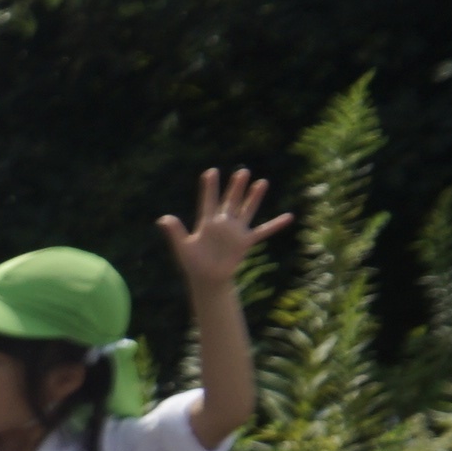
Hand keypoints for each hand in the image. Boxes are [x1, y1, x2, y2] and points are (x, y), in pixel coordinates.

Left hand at [159, 166, 289, 287]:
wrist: (207, 278)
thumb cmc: (193, 263)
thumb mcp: (182, 247)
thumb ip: (174, 231)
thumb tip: (162, 218)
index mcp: (206, 223)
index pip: (208, 201)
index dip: (209, 187)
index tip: (210, 172)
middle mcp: (223, 223)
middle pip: (230, 201)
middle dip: (235, 187)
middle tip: (242, 171)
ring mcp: (236, 231)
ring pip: (246, 210)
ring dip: (253, 197)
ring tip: (261, 182)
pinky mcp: (246, 241)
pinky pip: (264, 231)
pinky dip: (276, 225)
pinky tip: (289, 216)